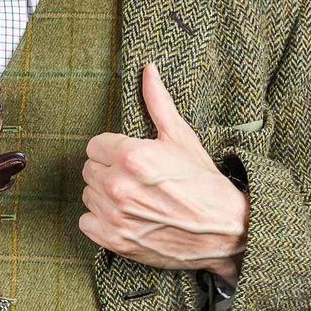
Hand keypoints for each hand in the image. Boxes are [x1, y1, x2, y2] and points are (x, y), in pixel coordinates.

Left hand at [80, 64, 249, 283]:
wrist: (224, 229)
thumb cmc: (203, 182)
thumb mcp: (181, 138)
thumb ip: (157, 103)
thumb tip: (148, 70)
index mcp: (131, 156)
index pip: (94, 145)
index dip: (113, 150)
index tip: (130, 159)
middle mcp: (118, 185)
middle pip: (89, 170)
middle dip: (109, 171)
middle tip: (136, 180)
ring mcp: (114, 215)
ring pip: (88, 196)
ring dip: (105, 196)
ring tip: (135, 199)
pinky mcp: (114, 241)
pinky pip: (87, 222)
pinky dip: (102, 222)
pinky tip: (126, 217)